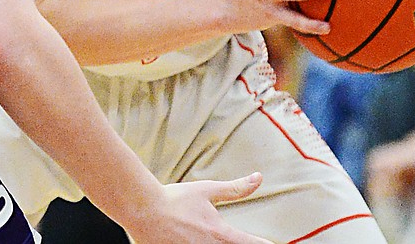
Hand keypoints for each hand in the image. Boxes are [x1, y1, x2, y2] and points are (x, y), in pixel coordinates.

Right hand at [125, 173, 274, 243]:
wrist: (143, 208)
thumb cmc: (175, 199)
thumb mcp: (207, 190)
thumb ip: (236, 188)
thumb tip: (258, 178)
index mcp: (221, 234)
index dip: (264, 243)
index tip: (272, 243)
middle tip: (238, 240)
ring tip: (212, 239)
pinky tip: (195, 243)